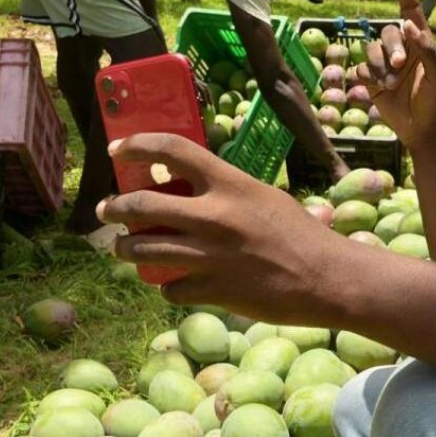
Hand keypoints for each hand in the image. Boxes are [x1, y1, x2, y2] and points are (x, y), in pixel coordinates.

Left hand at [96, 133, 344, 321]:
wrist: (328, 278)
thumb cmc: (301, 233)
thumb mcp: (263, 197)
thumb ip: (226, 192)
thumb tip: (190, 187)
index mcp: (230, 184)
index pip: (171, 150)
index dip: (136, 145)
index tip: (118, 151)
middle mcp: (214, 216)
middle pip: (142, 205)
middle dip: (115, 207)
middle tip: (108, 210)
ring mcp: (210, 256)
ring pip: (143, 250)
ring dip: (125, 249)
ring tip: (123, 248)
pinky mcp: (213, 291)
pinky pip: (170, 288)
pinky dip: (168, 286)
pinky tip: (174, 285)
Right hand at [350, 0, 435, 151]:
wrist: (423, 133)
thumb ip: (427, 49)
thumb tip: (409, 23)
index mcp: (421, 43)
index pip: (410, 8)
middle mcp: (402, 49)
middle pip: (386, 32)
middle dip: (392, 49)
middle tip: (401, 67)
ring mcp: (385, 65)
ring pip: (370, 50)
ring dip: (380, 67)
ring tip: (391, 85)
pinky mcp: (371, 81)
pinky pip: (361, 69)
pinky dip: (368, 78)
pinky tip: (378, 90)